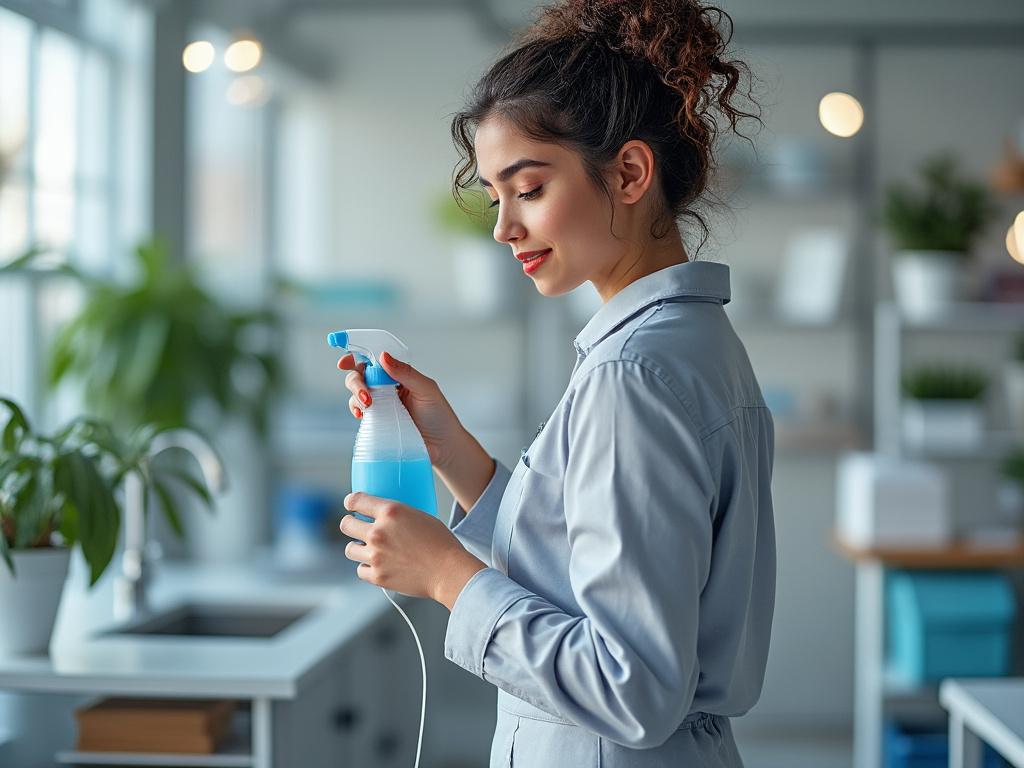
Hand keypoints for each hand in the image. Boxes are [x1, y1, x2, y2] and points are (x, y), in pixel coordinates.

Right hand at [338, 351, 465, 472]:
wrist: (442, 448)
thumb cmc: (439, 417)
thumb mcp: (426, 390)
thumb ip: (405, 373)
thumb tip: (383, 356)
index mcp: (400, 374)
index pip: (376, 359)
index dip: (358, 356)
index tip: (345, 362)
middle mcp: (387, 387)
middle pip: (361, 374)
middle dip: (356, 380)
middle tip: (365, 394)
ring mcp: (381, 404)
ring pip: (357, 392)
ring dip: (356, 395)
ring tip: (368, 406)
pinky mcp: (377, 421)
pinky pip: (359, 410)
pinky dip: (356, 409)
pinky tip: (362, 414)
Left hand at [340, 492, 485, 605]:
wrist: (449, 571)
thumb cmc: (441, 542)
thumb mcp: (420, 516)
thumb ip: (398, 515)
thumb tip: (384, 516)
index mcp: (390, 512)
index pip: (356, 501)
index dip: (350, 502)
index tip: (350, 505)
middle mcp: (379, 532)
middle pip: (346, 525)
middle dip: (350, 524)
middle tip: (356, 527)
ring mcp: (376, 555)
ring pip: (349, 549)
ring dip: (357, 547)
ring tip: (368, 549)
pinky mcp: (377, 576)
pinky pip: (360, 570)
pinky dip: (367, 568)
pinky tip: (377, 565)